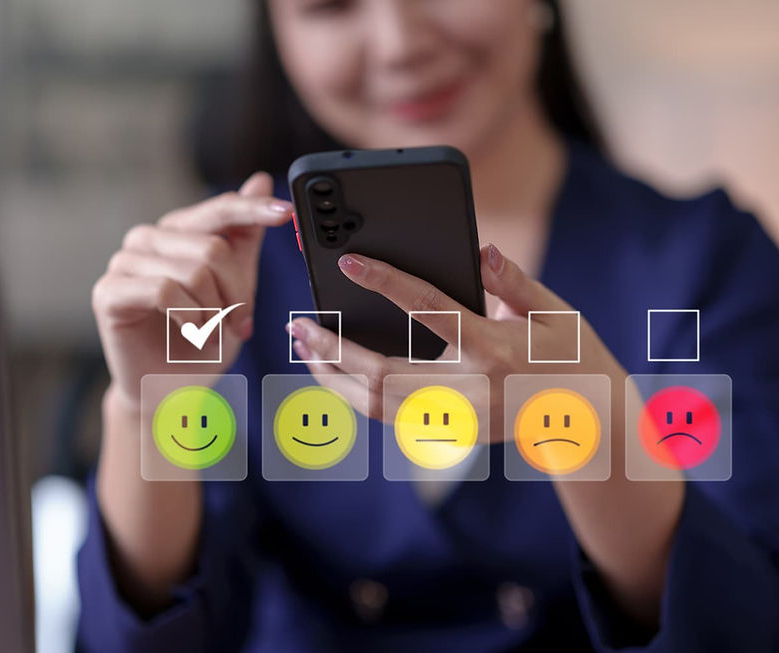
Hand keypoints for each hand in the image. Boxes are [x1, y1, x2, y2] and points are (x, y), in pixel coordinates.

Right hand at [92, 172, 292, 410]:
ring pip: (193, 271)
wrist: (170, 392)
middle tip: (239, 325)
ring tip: (212, 335)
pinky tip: (191, 334)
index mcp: (178, 232)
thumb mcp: (235, 289)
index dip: (254, 209)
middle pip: (213, 248)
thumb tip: (260, 179)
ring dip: (214, 313)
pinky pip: (164, 291)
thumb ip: (244, 239)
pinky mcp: (108, 292)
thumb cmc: (200, 342)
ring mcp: (123, 263)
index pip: (220, 210)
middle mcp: (147, 239)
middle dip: (237, 294)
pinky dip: (189, 318)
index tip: (286, 212)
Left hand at [286, 244, 625, 440]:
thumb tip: (479, 249)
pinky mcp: (448, 431)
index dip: (386, 281)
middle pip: (381, 372)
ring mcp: (455, 417)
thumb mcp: (555, 313)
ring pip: (375, 404)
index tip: (349, 261)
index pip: (428, 309)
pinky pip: (388, 415)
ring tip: (304, 349)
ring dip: (332, 377)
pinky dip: (353, 394)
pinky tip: (334, 372)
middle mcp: (468, 388)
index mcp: (493, 349)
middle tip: (298, 325)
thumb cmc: (573, 357)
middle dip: (332, 349)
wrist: (589, 424)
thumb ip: (514, 281)